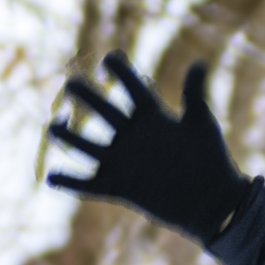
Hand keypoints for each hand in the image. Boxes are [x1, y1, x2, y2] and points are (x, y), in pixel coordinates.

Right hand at [47, 49, 261, 247]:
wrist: (213, 204)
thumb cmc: (212, 162)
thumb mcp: (202, 124)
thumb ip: (194, 93)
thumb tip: (201, 62)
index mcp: (152, 117)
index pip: (131, 88)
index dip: (120, 72)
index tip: (109, 60)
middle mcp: (133, 136)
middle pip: (104, 111)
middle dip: (86, 96)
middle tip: (72, 83)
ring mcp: (124, 162)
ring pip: (88, 146)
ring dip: (69, 137)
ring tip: (52, 127)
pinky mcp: (119, 188)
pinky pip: (88, 185)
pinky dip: (70, 183)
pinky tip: (51, 177)